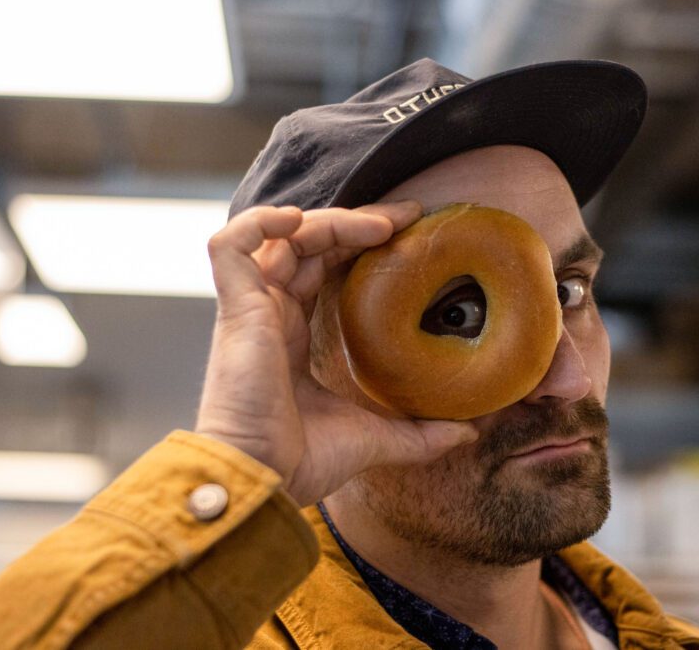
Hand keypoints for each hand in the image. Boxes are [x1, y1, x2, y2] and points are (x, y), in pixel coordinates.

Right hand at [194, 202, 478, 505]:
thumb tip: (468, 432)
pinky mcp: (236, 310)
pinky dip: (260, 223)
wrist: (263, 482)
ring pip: (281, 237)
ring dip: (330, 220)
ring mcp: (250, 309)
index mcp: (293, 336)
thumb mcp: (375, 438)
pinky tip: (299, 220)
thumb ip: (419, 433)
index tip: (409, 234)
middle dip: (357, 223)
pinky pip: (229, 246)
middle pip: (309, 245)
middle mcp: (270, 315)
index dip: (360, 245)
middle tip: (409, 216)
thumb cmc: (301, 464)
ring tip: (380, 225)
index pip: (324, 270)